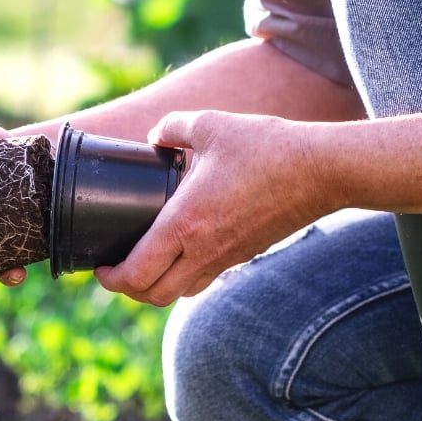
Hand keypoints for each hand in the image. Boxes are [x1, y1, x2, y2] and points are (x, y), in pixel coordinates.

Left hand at [94, 110, 332, 305]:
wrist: (322, 171)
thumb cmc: (266, 147)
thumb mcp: (211, 125)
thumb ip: (173, 127)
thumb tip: (156, 136)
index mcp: (184, 224)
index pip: (137, 273)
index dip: (110, 278)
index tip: (100, 267)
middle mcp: (202, 251)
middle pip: (152, 295)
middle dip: (127, 290)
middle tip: (115, 270)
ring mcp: (225, 258)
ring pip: (179, 293)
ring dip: (155, 288)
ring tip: (143, 265)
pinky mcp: (243, 255)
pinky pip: (203, 280)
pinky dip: (182, 278)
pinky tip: (179, 254)